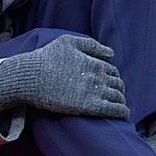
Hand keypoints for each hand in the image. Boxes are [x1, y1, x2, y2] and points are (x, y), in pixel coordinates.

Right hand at [0, 34, 127, 119]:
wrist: (31, 77)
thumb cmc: (47, 58)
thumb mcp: (67, 42)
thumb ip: (91, 45)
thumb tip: (111, 53)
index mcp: (94, 62)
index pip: (112, 70)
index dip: (112, 76)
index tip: (108, 81)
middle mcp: (97, 76)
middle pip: (118, 83)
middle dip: (118, 88)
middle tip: (114, 93)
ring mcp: (94, 91)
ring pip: (118, 96)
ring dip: (120, 99)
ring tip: (118, 103)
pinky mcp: (89, 106)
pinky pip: (114, 110)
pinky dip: (122, 111)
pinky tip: (124, 113)